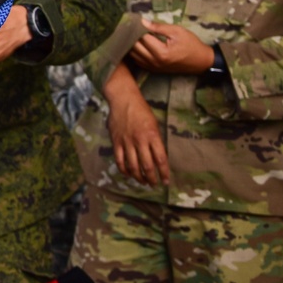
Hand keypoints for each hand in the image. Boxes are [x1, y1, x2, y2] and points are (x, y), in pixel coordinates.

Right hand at [103, 63, 168, 186]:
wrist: (123, 99)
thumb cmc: (142, 110)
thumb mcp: (154, 123)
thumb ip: (155, 140)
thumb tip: (157, 157)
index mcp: (153, 135)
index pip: (161, 159)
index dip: (164, 173)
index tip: (166, 181)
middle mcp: (140, 140)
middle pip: (147, 166)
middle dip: (152, 178)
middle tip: (154, 184)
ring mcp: (127, 142)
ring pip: (133, 166)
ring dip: (139, 177)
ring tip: (143, 181)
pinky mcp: (116, 142)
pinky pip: (119, 160)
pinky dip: (124, 170)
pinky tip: (128, 174)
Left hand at [129, 20, 212, 74]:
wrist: (200, 61)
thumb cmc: (191, 44)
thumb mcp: (177, 31)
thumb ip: (159, 27)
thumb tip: (143, 21)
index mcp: (161, 52)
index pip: (142, 37)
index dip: (137, 27)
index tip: (134, 19)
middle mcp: (154, 62)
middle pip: (134, 46)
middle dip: (131, 35)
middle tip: (131, 25)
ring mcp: (153, 67)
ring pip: (133, 54)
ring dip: (131, 43)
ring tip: (133, 33)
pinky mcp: (153, 70)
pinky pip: (137, 60)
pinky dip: (134, 52)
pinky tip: (136, 43)